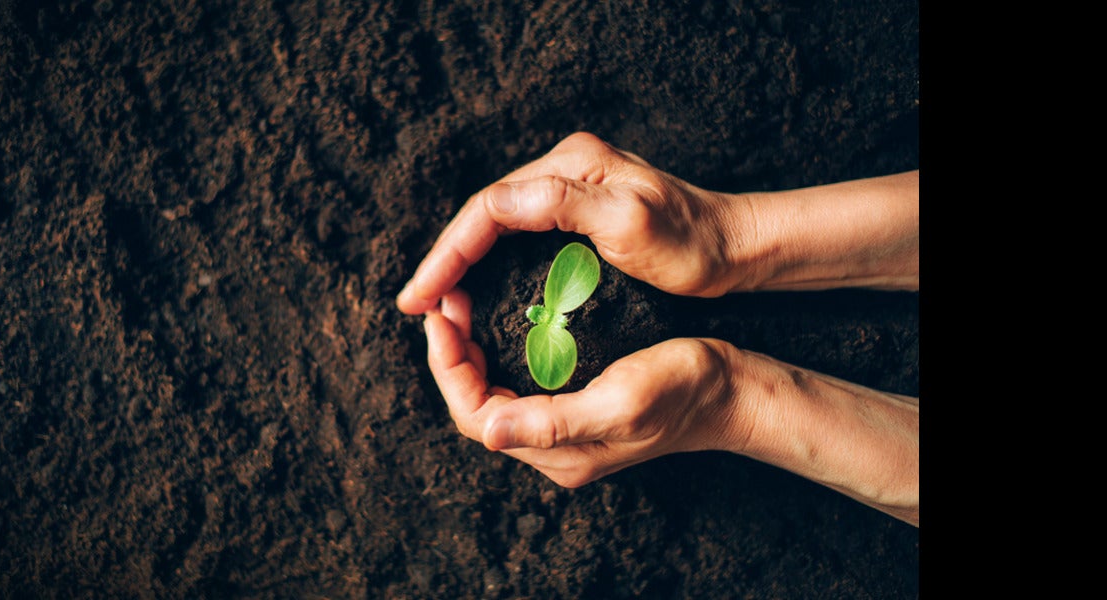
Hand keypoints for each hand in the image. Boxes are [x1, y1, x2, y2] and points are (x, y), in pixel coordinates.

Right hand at [398, 131, 742, 315]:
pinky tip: (476, 290)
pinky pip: (517, 237)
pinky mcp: (579, 213)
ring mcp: (571, 190)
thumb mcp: (630, 223)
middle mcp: (563, 170)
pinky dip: (489, 264)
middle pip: (484, 215)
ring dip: (461, 263)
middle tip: (414, 305)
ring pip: (495, 226)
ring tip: (434, 303)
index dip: (447, 252)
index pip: (487, 207)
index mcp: (568, 166)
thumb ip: (564, 205)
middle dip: (445, 260)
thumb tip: (497, 201)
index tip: (421, 296)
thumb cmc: (692, 243)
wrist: (736, 247)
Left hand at [424, 287, 736, 487]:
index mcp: (558, 454)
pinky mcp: (575, 410)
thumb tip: (488, 431)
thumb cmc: (684, 390)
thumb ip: (553, 422)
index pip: (476, 415)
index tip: (440, 317)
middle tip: (444, 303)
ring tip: (461, 307)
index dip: (449, 366)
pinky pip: (517, 386)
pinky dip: (496, 354)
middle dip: (452, 356)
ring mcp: (564, 433)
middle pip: (476, 406)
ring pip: (493, 395)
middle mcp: (554, 451)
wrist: (731, 391)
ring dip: (469, 353)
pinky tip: (495, 323)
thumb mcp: (621, 401)